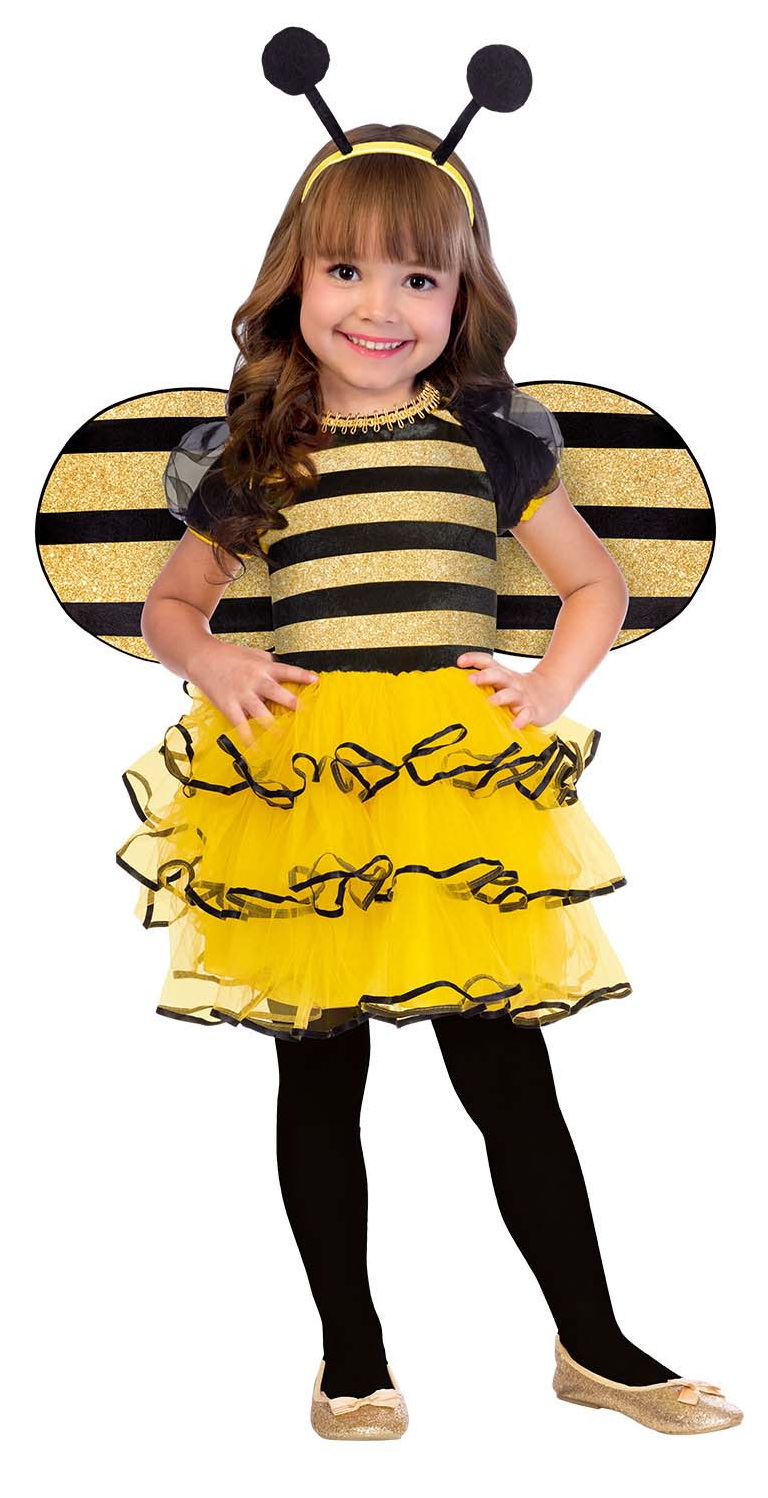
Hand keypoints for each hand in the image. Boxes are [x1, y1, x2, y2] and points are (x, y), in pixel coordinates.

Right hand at [187, 639, 318, 746]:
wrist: (201, 657)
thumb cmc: (230, 655)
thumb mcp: (254, 653)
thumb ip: (271, 662)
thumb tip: (288, 671)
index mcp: (263, 667)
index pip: (287, 671)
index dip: (302, 675)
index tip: (316, 681)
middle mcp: (255, 681)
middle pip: (276, 692)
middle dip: (292, 703)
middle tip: (306, 713)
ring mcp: (242, 694)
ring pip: (260, 712)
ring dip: (272, 725)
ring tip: (283, 737)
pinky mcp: (229, 705)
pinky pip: (240, 724)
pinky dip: (247, 737)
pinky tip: (254, 748)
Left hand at [455, 652, 571, 728]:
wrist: (553, 691)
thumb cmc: (519, 689)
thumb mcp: (502, 680)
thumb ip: (482, 681)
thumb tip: (452, 686)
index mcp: (502, 674)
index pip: (488, 662)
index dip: (474, 659)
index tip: (460, 662)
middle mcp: (512, 683)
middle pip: (499, 675)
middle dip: (485, 676)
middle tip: (471, 680)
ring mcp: (523, 696)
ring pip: (512, 694)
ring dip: (501, 697)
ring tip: (491, 702)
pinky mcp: (533, 710)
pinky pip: (527, 714)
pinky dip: (522, 719)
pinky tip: (515, 724)